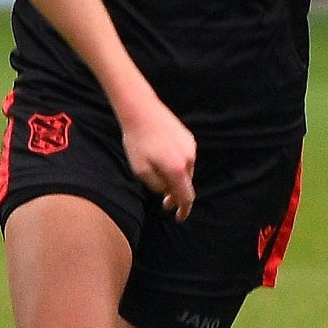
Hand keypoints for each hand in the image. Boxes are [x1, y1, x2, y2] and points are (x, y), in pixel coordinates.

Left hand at [120, 102, 196, 220]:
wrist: (141, 110)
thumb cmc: (136, 141)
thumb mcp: (140, 170)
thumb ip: (156, 185)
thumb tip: (166, 191)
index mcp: (177, 169)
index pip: (186, 197)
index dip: (183, 210)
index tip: (179, 217)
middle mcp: (189, 158)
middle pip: (186, 184)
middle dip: (176, 195)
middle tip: (164, 203)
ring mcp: (190, 146)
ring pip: (186, 171)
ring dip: (175, 179)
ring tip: (158, 177)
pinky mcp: (188, 137)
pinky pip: (185, 158)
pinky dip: (177, 165)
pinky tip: (163, 160)